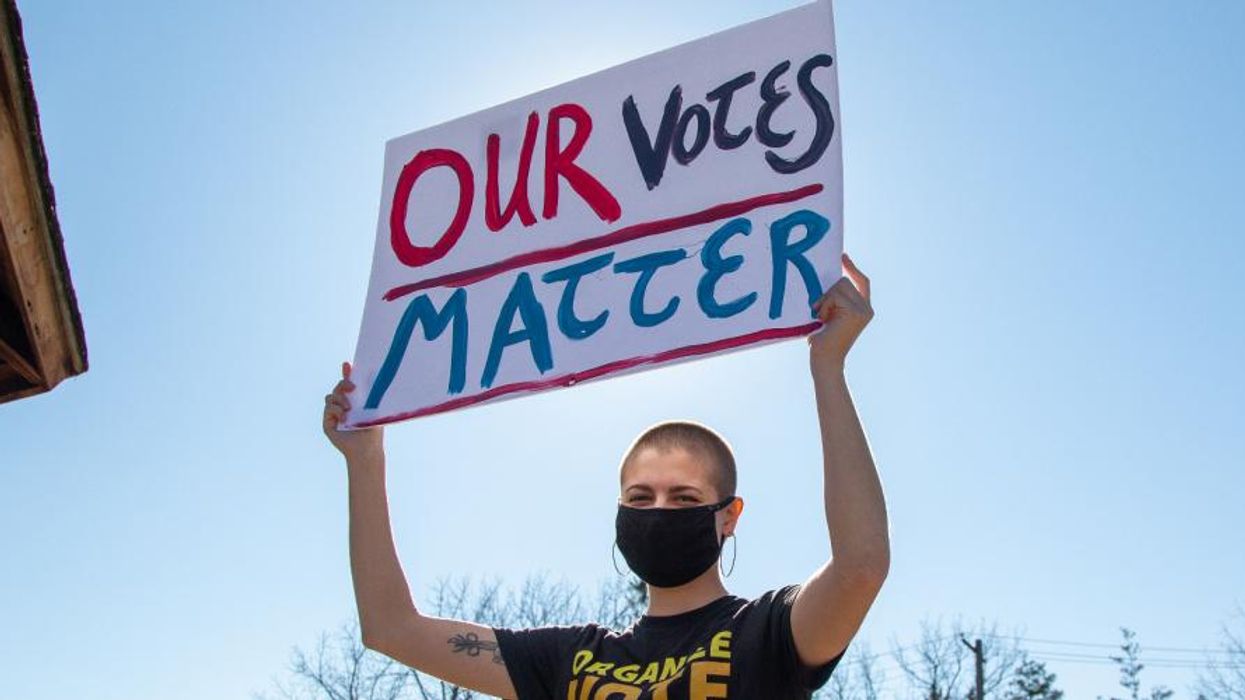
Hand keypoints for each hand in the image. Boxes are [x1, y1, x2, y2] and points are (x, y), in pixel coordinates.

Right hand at [323, 361, 383, 462]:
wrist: (367, 448)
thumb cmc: (373, 430)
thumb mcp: (372, 408)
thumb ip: (369, 394)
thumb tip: (372, 377)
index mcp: (355, 402)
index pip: (349, 385)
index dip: (346, 373)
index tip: (347, 364)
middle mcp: (343, 406)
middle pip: (338, 388)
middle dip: (344, 384)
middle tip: (352, 387)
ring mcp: (334, 414)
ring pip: (331, 396)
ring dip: (340, 398)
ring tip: (349, 408)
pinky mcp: (328, 423)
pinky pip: (328, 408)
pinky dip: (336, 410)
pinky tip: (344, 417)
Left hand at [809, 253, 872, 373]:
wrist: (825, 358)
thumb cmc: (822, 339)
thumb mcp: (831, 314)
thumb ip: (835, 299)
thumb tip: (828, 278)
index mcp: (863, 308)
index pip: (861, 282)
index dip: (852, 268)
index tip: (842, 256)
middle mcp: (867, 308)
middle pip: (844, 281)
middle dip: (828, 293)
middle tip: (819, 310)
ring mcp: (863, 310)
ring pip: (839, 286)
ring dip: (825, 300)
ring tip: (821, 317)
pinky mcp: (856, 312)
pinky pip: (835, 295)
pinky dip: (825, 305)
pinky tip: (824, 320)